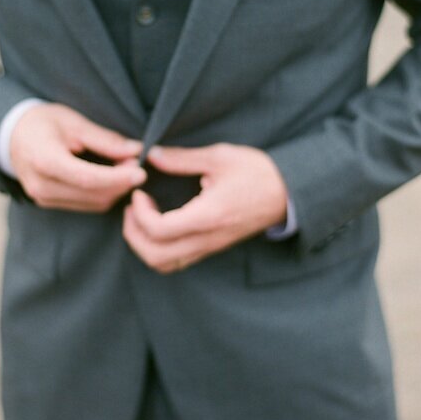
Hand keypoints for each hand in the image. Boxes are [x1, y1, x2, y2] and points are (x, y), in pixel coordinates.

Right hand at [10, 104, 145, 211]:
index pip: (88, 178)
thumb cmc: (43, 123)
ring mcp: (43, 198)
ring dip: (115, 190)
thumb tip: (136, 151)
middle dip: (121, 182)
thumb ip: (105, 140)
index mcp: (44, 160)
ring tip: (125, 167)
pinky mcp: (49, 204)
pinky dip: (103, 194)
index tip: (141, 171)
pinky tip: (111, 178)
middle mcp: (41, 185)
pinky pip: (85, 206)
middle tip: (136, 162)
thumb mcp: (74, 122)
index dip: (118, 178)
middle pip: (93, 194)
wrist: (13, 135)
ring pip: (93, 204)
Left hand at [122, 143, 288, 273]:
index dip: (139, 213)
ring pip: (165, 264)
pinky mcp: (212, 248)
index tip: (140, 192)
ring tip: (141, 218)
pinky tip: (159, 224)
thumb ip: (182, 158)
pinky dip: (158, 249)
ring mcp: (210, 247)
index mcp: (208, 216)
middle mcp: (207, 239)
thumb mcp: (219, 156)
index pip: (159, 230)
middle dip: (133, 234)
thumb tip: (151, 155)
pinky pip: (177, 261)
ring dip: (143, 245)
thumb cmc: (257, 172)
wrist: (288, 193)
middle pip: (155, 256)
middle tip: (132, 208)